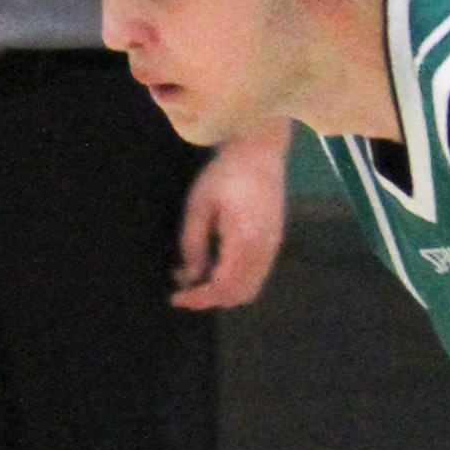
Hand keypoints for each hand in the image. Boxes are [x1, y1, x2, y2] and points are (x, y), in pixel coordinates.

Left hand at [171, 132, 286, 309]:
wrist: (259, 151)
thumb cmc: (225, 173)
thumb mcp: (198, 206)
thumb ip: (193, 245)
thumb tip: (189, 276)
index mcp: (245, 242)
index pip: (223, 287)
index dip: (198, 298)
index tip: (176, 298)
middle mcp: (264, 251)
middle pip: (240, 295)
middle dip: (210, 298)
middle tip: (183, 287)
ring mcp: (273, 247)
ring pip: (250, 288)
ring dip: (223, 290)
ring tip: (196, 276)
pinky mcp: (274, 241)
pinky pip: (256, 275)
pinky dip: (235, 280)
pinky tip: (215, 264)